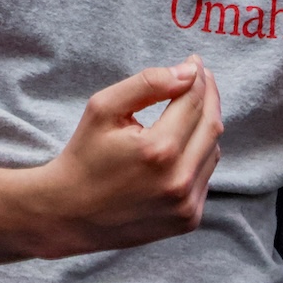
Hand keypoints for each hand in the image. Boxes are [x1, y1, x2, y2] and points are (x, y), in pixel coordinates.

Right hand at [29, 56, 222, 256]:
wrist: (70, 215)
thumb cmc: (84, 156)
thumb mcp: (104, 108)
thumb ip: (148, 83)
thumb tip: (189, 71)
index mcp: (158, 149)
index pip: (193, 101)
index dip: (197, 77)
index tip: (195, 62)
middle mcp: (178, 180)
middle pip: (211, 124)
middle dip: (209, 95)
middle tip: (201, 78)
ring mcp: (186, 205)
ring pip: (213, 150)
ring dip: (204, 126)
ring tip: (186, 110)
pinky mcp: (188, 220)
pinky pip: (206, 176)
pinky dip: (198, 155)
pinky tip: (179, 145)